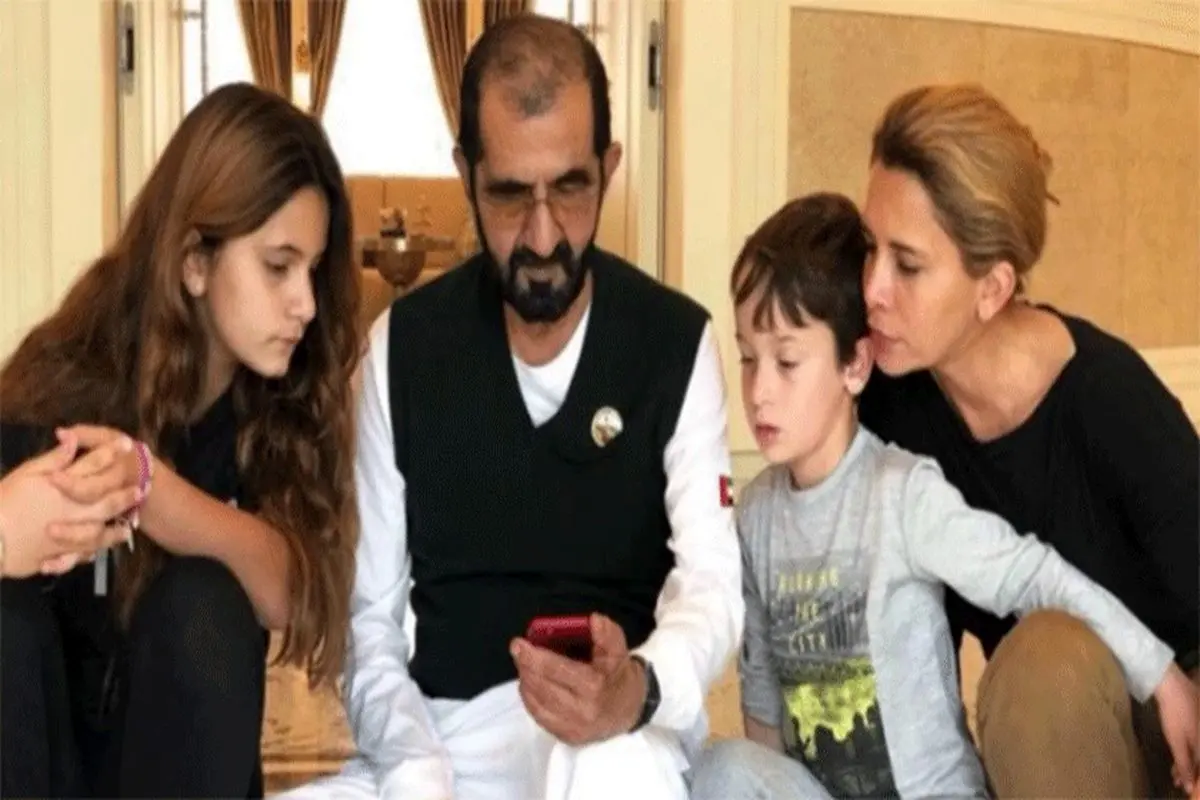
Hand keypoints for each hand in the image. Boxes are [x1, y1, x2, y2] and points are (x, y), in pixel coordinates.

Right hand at [0, 434, 140, 577]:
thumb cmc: (3, 501)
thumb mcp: (25, 473)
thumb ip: (53, 459)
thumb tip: (70, 438)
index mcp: (64, 486)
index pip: (94, 465)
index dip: (111, 453)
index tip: (126, 445)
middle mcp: (73, 510)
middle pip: (107, 501)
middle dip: (124, 495)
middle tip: (140, 490)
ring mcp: (70, 534)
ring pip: (101, 532)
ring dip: (116, 530)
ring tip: (128, 527)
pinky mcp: (59, 555)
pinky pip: (82, 555)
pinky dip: (92, 553)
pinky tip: (98, 552)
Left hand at [511, 613, 645, 745]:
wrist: (631, 710)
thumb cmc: (618, 676)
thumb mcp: (618, 650)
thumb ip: (607, 634)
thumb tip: (594, 620)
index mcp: (595, 686)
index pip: (556, 670)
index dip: (533, 656)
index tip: (518, 644)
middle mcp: (582, 711)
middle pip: (541, 687)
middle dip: (525, 666)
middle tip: (518, 650)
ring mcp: (573, 728)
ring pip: (536, 703)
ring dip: (526, 681)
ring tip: (525, 665)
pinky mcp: (567, 738)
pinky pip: (539, 717)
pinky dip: (530, 698)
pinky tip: (530, 684)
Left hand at [1155, 663, 1198, 794]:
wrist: (1171, 684)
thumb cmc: (1175, 712)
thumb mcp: (1177, 741)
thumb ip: (1184, 763)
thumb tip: (1189, 785)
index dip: (1194, 777)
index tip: (1185, 786)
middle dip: (1190, 770)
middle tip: (1178, 780)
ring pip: (1198, 749)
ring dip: (1188, 760)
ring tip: (1175, 772)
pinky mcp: (1198, 718)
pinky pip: (1196, 739)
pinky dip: (1188, 749)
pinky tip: (1180, 753)